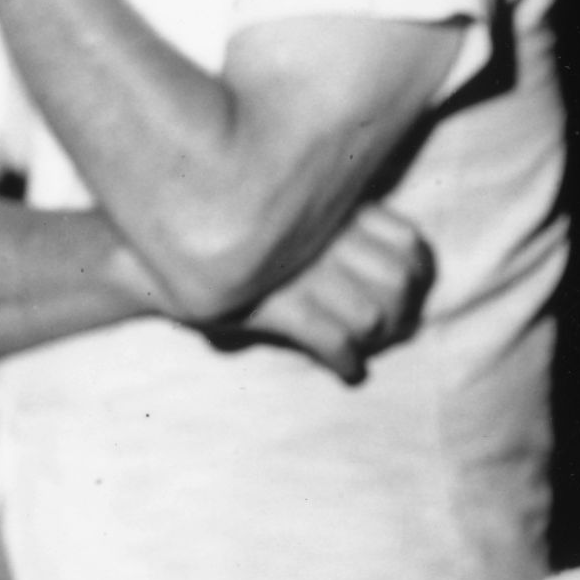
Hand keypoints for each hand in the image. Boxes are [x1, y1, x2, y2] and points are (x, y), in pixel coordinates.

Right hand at [218, 204, 430, 381]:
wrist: (160, 248)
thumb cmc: (231, 233)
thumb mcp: (287, 214)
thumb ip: (334, 225)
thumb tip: (396, 268)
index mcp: (334, 210)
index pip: (407, 242)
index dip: (419, 272)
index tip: (414, 288)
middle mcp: (325, 236)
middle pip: (398, 284)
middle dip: (402, 313)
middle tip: (392, 329)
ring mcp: (301, 270)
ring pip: (372, 315)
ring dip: (374, 340)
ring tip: (364, 347)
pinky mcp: (276, 304)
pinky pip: (332, 340)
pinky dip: (346, 362)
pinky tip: (347, 370)